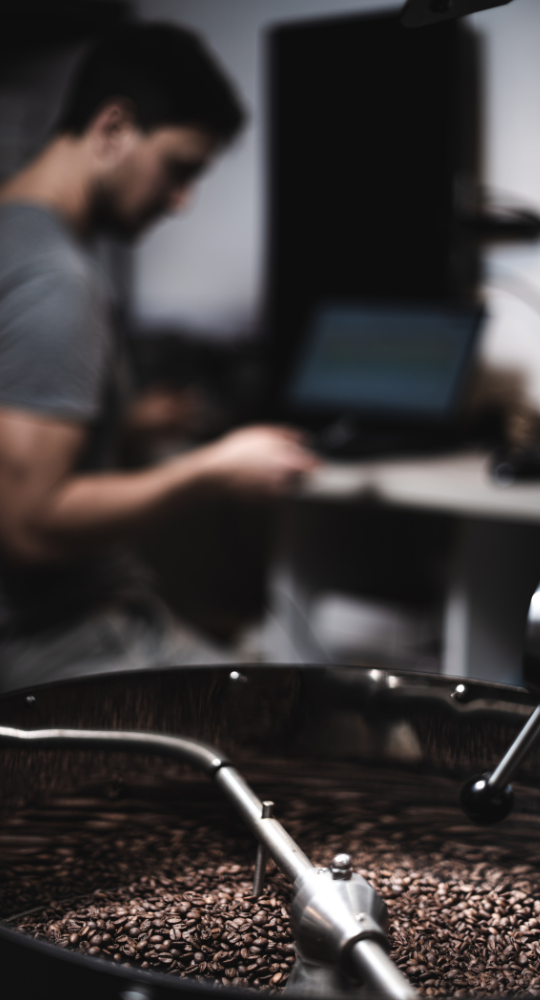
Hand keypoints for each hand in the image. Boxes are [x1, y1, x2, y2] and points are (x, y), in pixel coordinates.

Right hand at [199, 425, 318, 496]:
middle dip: (302, 473)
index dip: (317, 463)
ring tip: (269, 471)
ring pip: (292, 489)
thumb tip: (306, 439)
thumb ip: (289, 435)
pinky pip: (277, 497)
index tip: (317, 462)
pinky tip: (260, 480)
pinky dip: (274, 490)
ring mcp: (275, 494)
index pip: (315, 466)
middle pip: (306, 480)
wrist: (215, 474)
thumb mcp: (263, 432)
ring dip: (288, 482)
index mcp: (288, 462)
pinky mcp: (265, 502)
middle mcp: (286, 480)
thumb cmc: (238, 451)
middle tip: (289, 464)